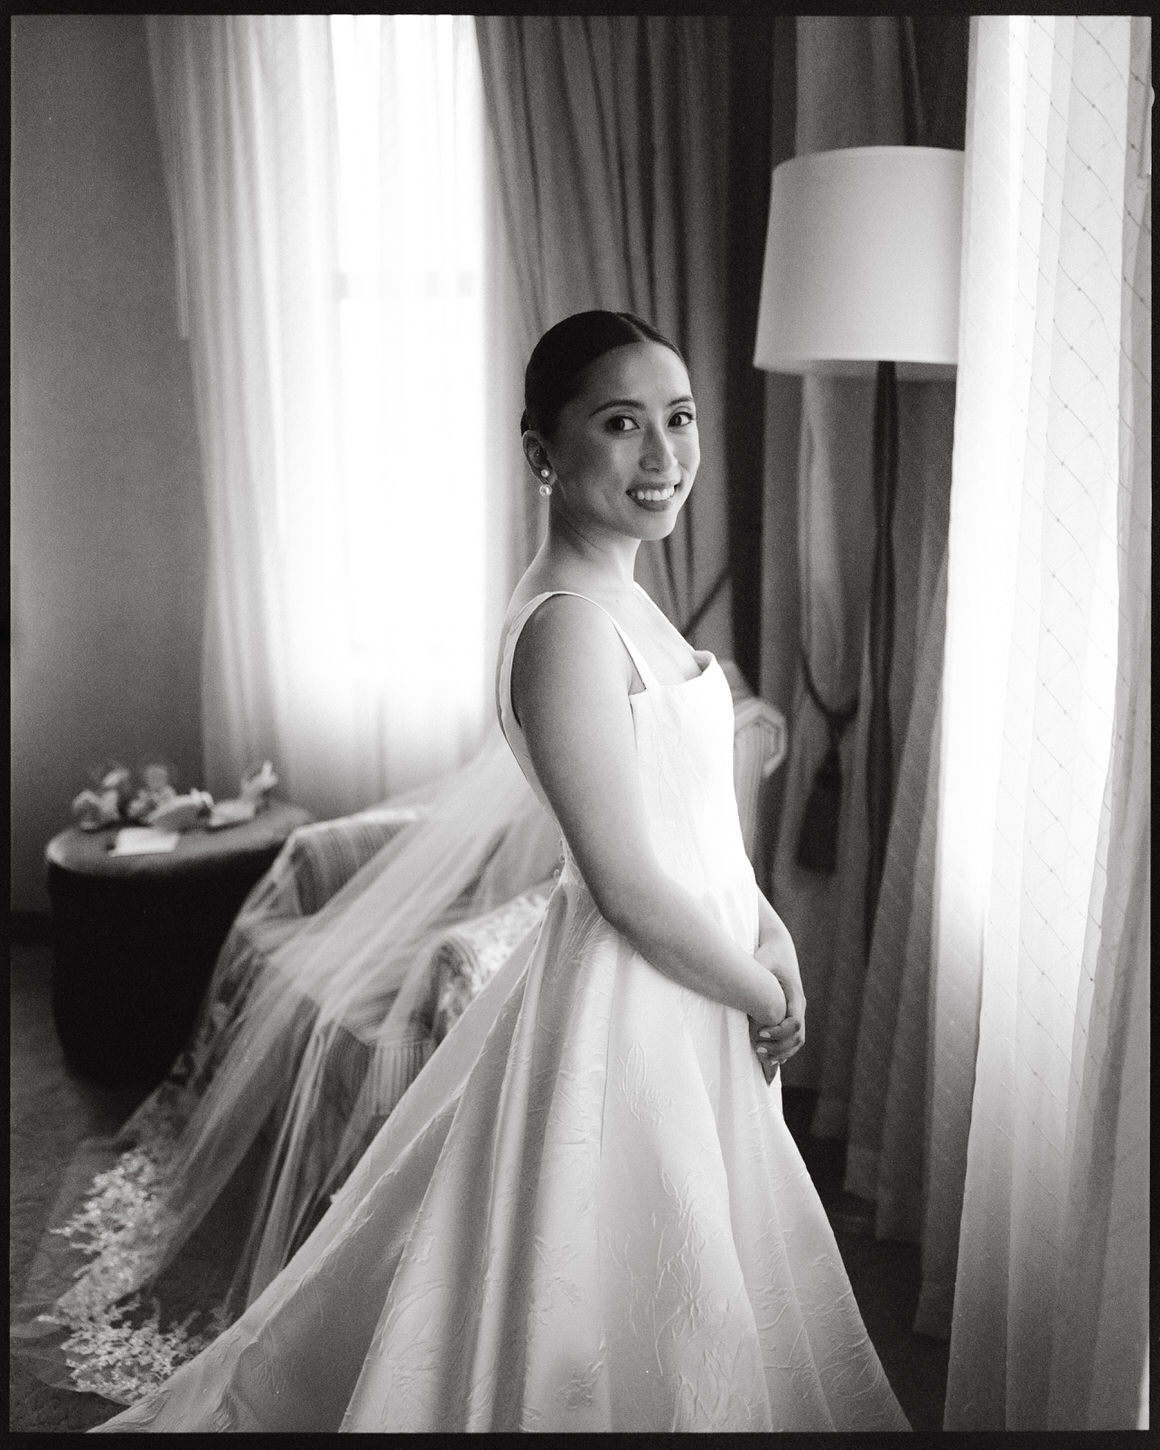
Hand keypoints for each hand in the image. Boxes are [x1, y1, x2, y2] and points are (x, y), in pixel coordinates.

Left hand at [751, 929, 805, 1079]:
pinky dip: (783, 1049)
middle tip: (757, 1049)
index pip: (795, 1023)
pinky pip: (792, 1037)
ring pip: (797, 1040)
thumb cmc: (768, 955)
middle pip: (798, 1037)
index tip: (758, 1033)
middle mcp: (799, 1005)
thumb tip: (737, 989)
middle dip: (779, 1048)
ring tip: (761, 1057)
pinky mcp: (790, 1013)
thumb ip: (755, 975)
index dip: (778, 1032)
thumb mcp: (762, 962)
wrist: (779, 948)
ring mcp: (796, 1011)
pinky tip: (768, 1056)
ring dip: (781, 1052)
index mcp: (795, 994)